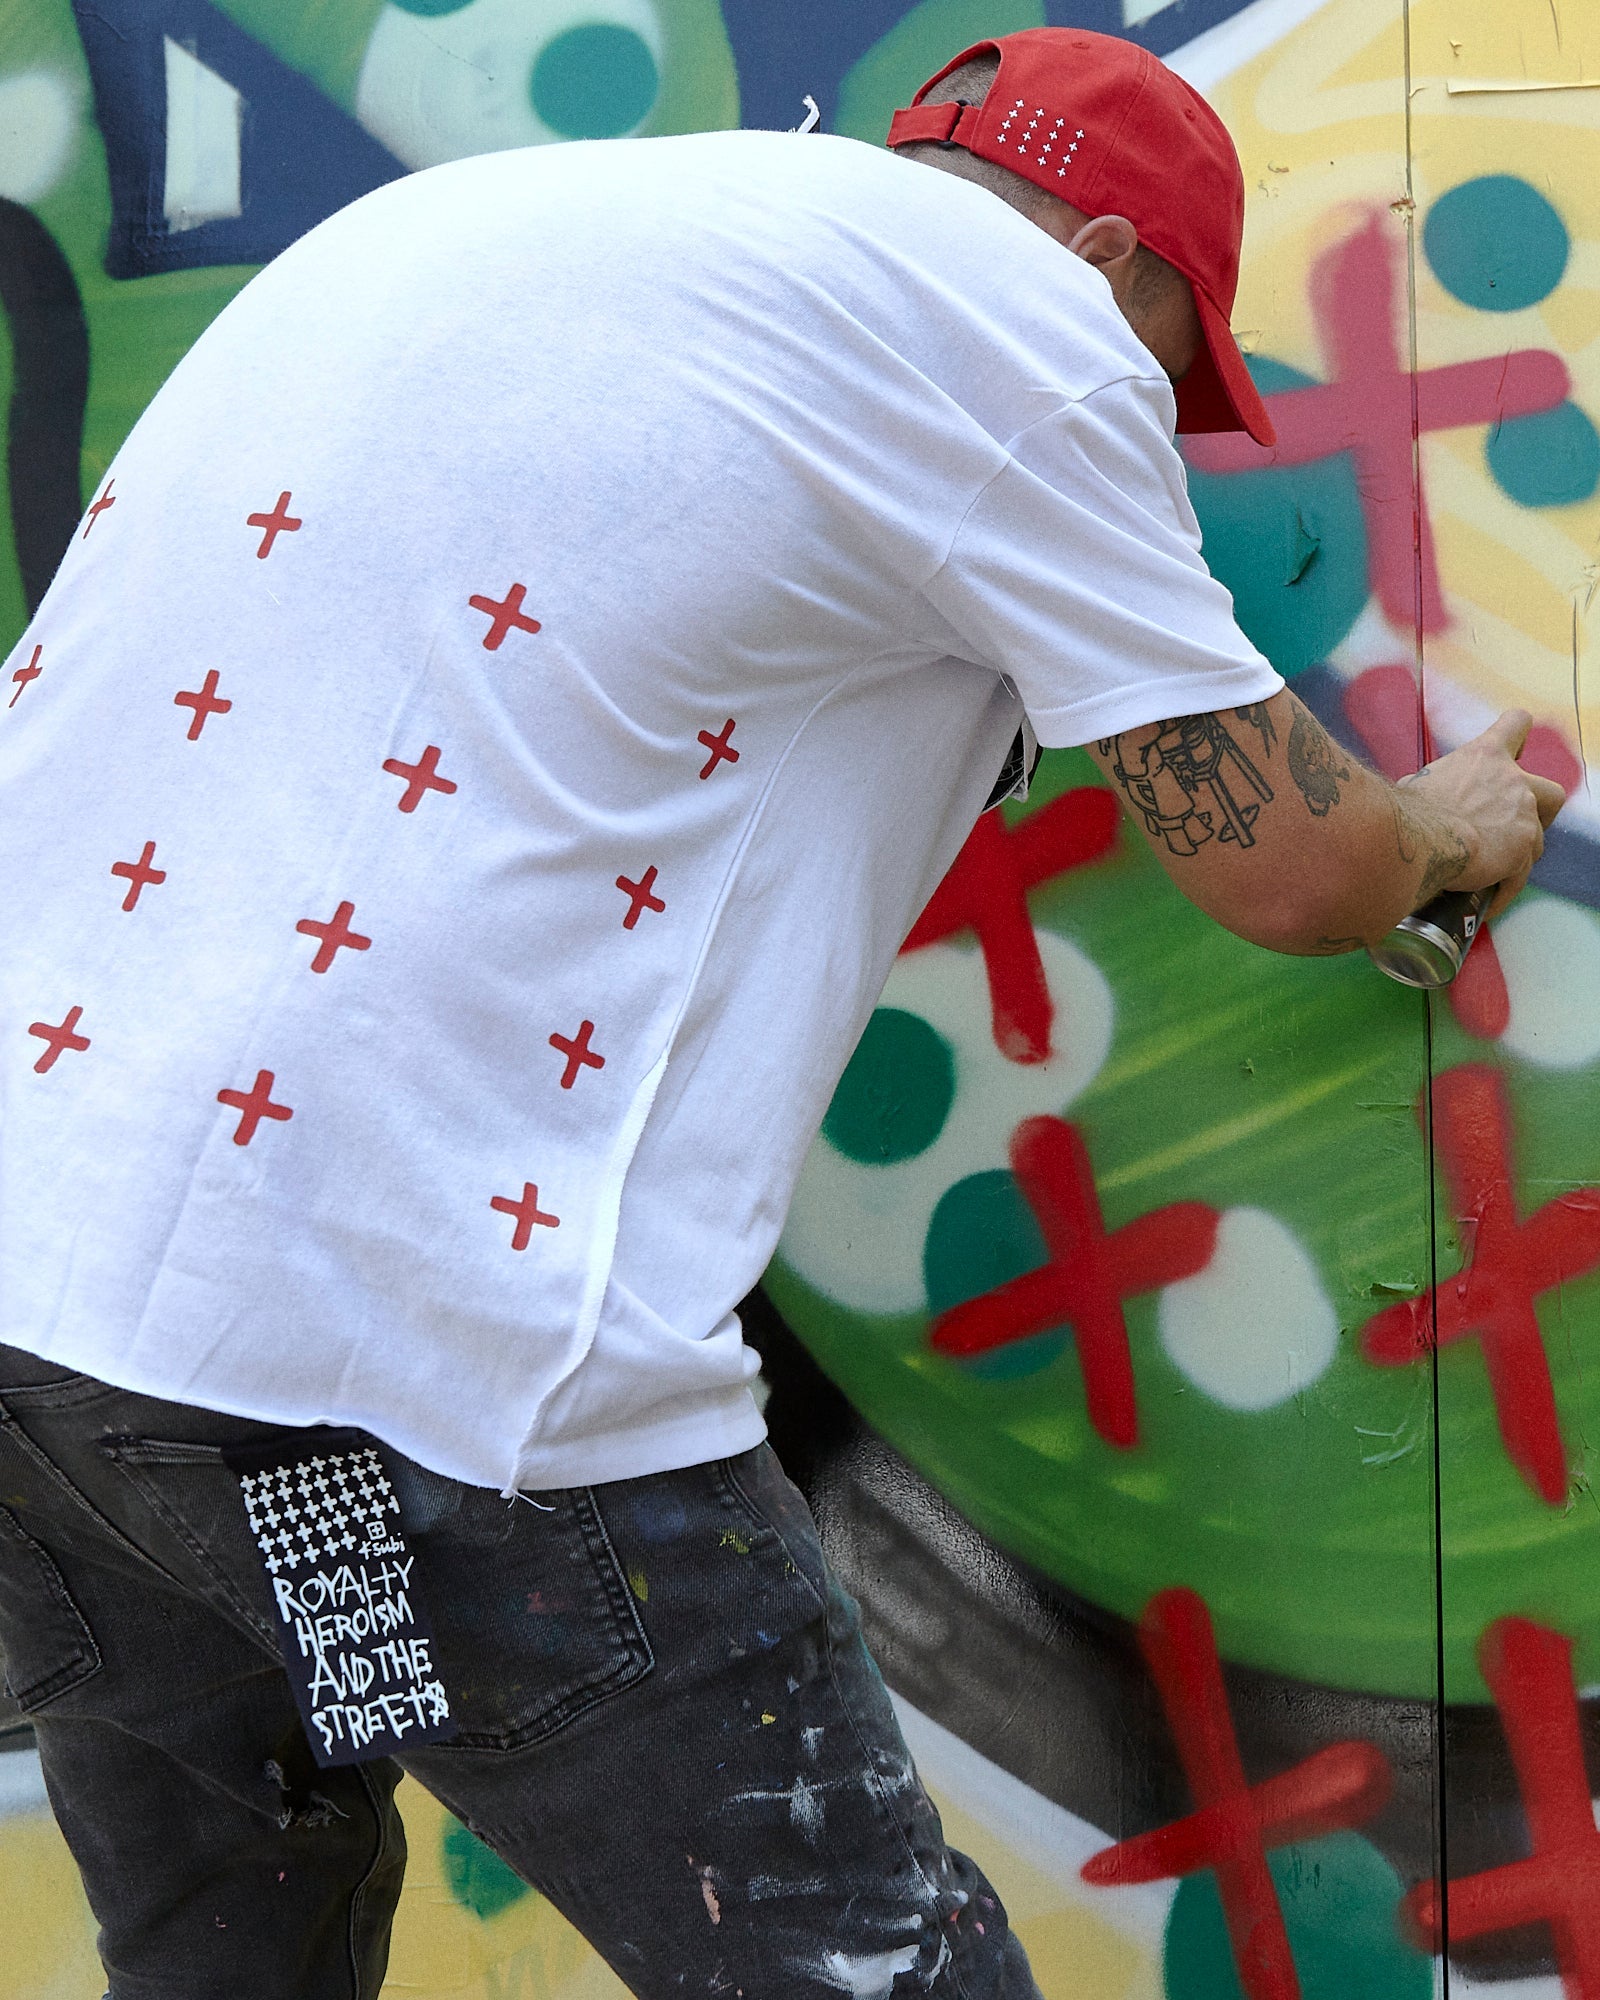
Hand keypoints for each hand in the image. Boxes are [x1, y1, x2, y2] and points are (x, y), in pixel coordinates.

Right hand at [1397, 710, 1568, 919]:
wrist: (1420, 840)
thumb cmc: (1408, 811)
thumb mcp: (1417, 784)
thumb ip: (1434, 786)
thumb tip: (1418, 798)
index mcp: (1484, 756)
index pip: (1516, 725)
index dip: (1518, 738)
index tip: (1515, 751)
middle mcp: (1513, 781)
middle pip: (1551, 792)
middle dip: (1542, 813)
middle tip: (1518, 828)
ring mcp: (1523, 817)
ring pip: (1537, 841)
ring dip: (1516, 856)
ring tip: (1490, 873)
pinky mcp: (1522, 851)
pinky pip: (1519, 877)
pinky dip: (1504, 890)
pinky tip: (1487, 902)